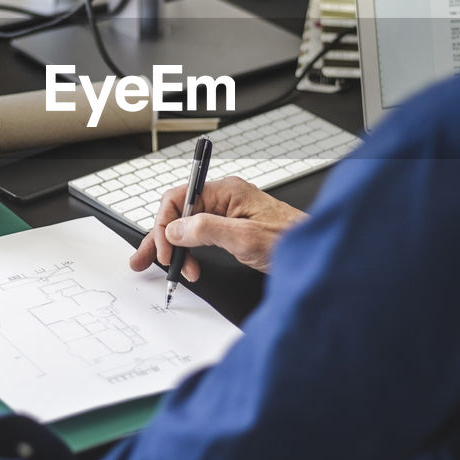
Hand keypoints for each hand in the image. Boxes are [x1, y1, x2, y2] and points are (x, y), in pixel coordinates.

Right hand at [129, 175, 307, 278]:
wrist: (316, 253)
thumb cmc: (291, 240)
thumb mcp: (244, 238)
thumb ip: (205, 230)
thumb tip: (174, 230)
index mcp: (226, 191)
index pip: (179, 198)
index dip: (164, 224)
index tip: (164, 250)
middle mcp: (224, 198)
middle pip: (179, 212)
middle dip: (160, 237)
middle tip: (143, 260)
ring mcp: (227, 213)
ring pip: (187, 226)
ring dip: (174, 248)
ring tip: (164, 269)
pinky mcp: (232, 228)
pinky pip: (200, 235)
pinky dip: (189, 251)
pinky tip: (186, 266)